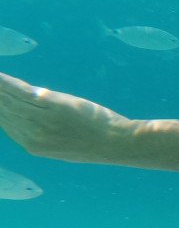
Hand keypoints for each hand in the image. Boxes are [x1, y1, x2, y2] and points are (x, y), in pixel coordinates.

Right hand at [0, 73, 131, 161]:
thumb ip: (42, 127)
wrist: (117, 143)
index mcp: (33, 145)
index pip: (4, 121)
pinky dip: (5, 82)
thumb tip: (31, 105)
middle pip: (2, 109)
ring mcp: (41, 121)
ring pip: (7, 99)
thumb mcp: (63, 140)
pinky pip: (21, 91)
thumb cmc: (97, 140)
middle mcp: (30, 134)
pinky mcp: (52, 107)